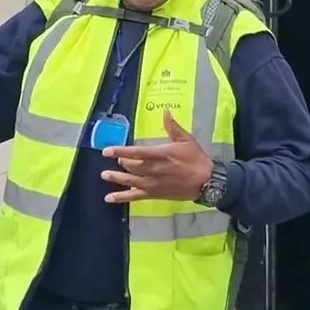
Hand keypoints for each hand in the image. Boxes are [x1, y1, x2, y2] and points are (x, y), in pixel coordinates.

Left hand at [100, 111, 214, 203]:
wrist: (206, 181)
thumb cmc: (196, 159)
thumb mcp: (186, 140)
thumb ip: (173, 126)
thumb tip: (165, 111)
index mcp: (160, 154)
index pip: (136, 152)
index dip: (120, 151)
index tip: (107, 151)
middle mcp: (153, 169)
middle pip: (131, 166)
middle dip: (122, 162)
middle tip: (118, 159)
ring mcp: (152, 183)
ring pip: (129, 180)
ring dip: (116, 178)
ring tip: (104, 175)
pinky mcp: (154, 194)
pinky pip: (134, 196)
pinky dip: (121, 197)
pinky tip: (109, 198)